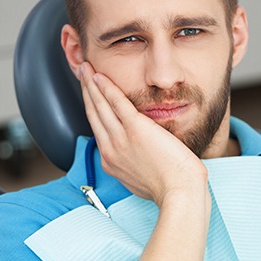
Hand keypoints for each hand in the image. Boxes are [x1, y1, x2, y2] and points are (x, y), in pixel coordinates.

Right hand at [80, 62, 207, 205]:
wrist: (179, 192)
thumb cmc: (167, 186)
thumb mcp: (140, 177)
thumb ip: (132, 162)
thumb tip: (135, 152)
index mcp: (112, 160)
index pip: (97, 127)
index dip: (91, 107)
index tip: (89, 94)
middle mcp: (110, 148)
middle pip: (94, 113)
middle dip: (86, 90)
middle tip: (81, 72)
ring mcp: (121, 139)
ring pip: (100, 106)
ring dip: (91, 84)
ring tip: (85, 68)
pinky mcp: (135, 129)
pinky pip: (116, 104)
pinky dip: (106, 88)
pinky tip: (99, 76)